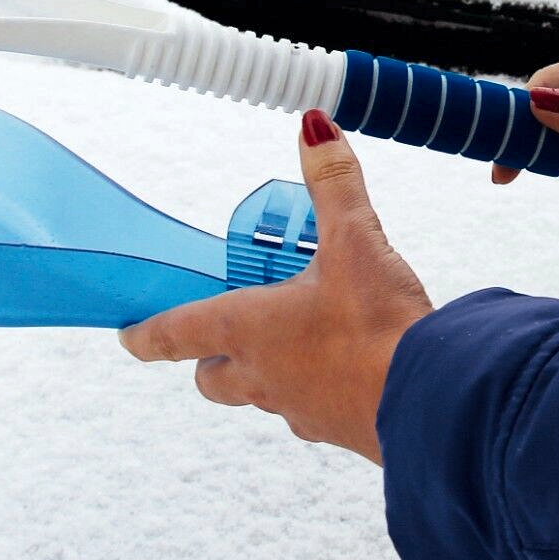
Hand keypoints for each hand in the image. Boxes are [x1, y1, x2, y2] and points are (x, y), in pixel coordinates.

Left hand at [118, 110, 431, 462]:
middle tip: (224, 335)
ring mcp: (297, 409)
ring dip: (265, 373)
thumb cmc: (378, 326)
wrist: (429, 400)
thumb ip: (332, 182)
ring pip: (260, 395)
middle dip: (210, 360)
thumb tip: (315, 128)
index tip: (129, 338)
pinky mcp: (335, 431)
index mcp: (249, 329)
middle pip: (212, 379)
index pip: (177, 334)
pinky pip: (308, 412)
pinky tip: (344, 371)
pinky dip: (313, 391)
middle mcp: (262, 375)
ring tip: (297, 342)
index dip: (147, 335)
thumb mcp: (356, 240)